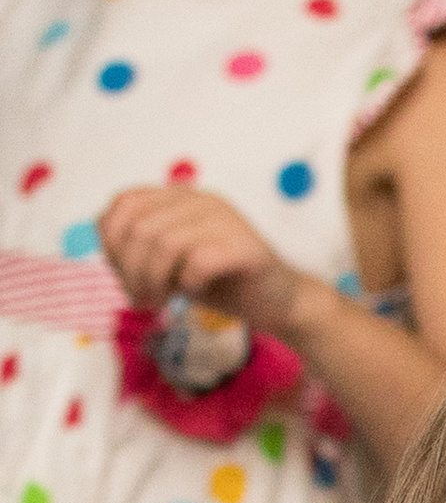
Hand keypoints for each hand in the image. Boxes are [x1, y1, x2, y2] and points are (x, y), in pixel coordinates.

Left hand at [98, 186, 304, 336]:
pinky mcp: (245, 247)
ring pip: (164, 243)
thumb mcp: (170, 263)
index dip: (112, 242)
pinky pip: (197, 261)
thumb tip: (109, 251)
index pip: (125, 203)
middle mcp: (202, 201)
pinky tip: (193, 294)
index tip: (123, 276)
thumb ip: (141, 249)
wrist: (278, 303)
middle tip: (141, 299)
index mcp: (181, 199)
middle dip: (130, 270)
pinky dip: (186, 284)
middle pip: (140, 227)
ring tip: (160, 302)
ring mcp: (226, 220)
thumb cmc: (221, 284)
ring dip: (153, 281)